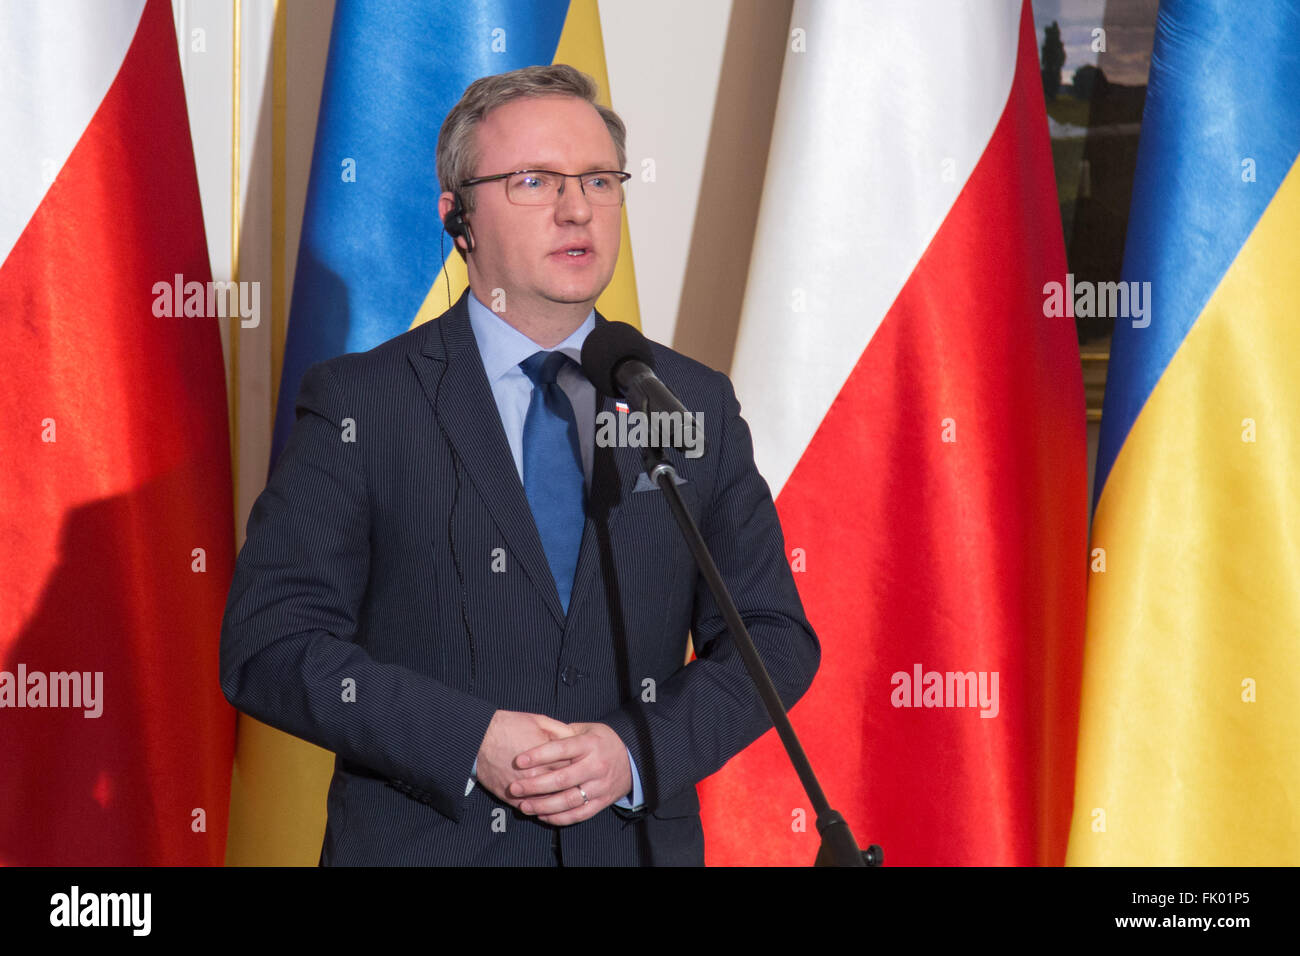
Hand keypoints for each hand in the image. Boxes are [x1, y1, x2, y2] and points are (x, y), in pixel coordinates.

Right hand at [474, 710, 576, 807]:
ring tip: (567, 801)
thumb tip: (576, 739)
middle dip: (573, 787)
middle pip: (562, 786)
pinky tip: (546, 808)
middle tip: (581, 786)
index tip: (586, 768)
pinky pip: (529, 807)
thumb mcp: (539, 721)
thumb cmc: (509, 725)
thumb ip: (561, 731)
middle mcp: (537, 773)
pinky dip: (539, 810)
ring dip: (558, 803)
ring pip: (548, 801)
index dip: (581, 768)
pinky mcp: (510, 796)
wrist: (478, 737)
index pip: (572, 766)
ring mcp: (524, 787)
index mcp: (548, 754)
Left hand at [509, 722, 632, 825]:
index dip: (538, 755)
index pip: (561, 749)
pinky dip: (559, 818)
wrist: (634, 758)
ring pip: (568, 800)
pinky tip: (542, 816)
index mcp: (590, 745)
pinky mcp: (602, 801)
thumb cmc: (602, 741)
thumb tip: (536, 735)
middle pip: (561, 779)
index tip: (518, 761)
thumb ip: (564, 733)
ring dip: (543, 805)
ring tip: (524, 806)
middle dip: (534, 785)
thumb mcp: (587, 729)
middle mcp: (595, 766)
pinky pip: (579, 814)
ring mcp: (600, 786)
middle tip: (514, 788)